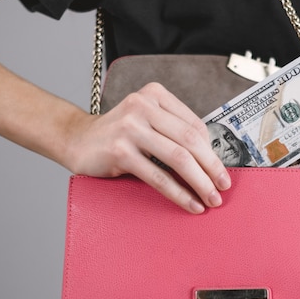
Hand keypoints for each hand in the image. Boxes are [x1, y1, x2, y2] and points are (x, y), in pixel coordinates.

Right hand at [65, 82, 230, 213]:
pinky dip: (179, 193)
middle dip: (212, 167)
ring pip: (179, 159)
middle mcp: (143, 106)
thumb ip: (172, 130)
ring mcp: (130, 128)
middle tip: (223, 186)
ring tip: (211, 199)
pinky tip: (190, 204)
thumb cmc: (117, 134)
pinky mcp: (120, 151)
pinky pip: (159, 177)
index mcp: (155, 95)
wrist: (76, 139)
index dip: (212, 151)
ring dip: (201, 183)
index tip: (221, 171)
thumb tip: (210, 159)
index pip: (195, 125)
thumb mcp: (146, 120)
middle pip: (191, 141)